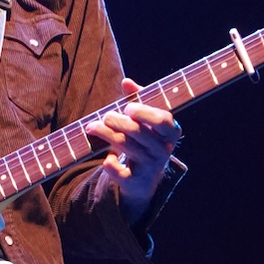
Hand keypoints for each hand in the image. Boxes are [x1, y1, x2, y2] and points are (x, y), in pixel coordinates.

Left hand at [86, 79, 181, 218]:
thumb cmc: (146, 139)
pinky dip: (109, 163)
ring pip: (124, 145)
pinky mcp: (135, 181)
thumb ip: (138, 98)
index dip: (144, 112)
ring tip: (92, 126)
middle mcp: (164, 149)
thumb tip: (126, 82)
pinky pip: (117, 171)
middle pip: (137, 131)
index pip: (163, 120)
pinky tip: (108, 157)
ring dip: (104, 133)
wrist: (146, 179)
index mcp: (171, 132)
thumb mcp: (147, 119)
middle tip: (105, 116)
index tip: (128, 108)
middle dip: (116, 120)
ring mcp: (150, 166)